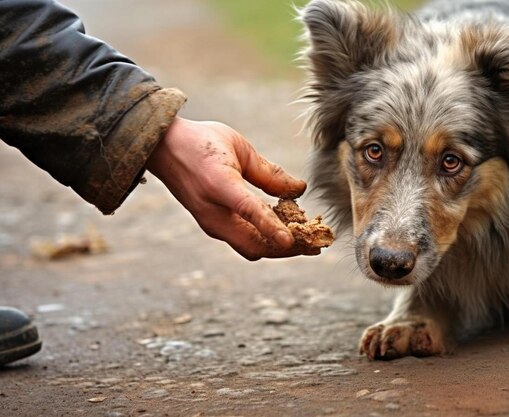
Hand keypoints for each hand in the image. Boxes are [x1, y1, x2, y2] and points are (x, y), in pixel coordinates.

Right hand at [145, 117, 311, 259]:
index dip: (272, 227)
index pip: (249, 210)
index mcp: (218, 184)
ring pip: (249, 248)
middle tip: (316, 246)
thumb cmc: (201, 141)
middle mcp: (212, 212)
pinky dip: (265, 240)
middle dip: (287, 249)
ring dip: (278, 248)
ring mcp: (210, 224)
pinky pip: (242, 241)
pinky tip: (283, 230)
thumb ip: (269, 172)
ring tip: (305, 241)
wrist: (162, 148)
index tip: (292, 241)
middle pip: (254, 245)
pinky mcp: (211, 226)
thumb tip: (299, 190)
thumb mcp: (239, 147)